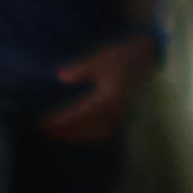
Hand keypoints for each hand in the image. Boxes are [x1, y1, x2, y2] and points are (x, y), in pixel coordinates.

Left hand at [38, 35, 156, 144]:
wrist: (146, 58)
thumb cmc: (121, 56)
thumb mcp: (99, 60)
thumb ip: (80, 70)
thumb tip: (60, 77)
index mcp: (109, 98)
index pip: (81, 114)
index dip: (63, 121)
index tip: (46, 124)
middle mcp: (115, 110)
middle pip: (87, 128)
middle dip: (67, 131)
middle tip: (47, 131)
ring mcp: (120, 113)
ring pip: (96, 132)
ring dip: (77, 135)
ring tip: (58, 133)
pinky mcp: (122, 113)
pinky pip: (104, 130)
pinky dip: (89, 134)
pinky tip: (78, 131)